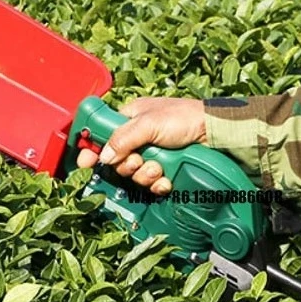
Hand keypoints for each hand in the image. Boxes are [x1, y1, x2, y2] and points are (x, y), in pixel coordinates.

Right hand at [75, 97, 206, 194]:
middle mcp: (139, 137)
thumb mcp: (149, 123)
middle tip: (138, 160)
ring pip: (135, 174)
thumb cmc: (184, 117)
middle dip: (128, 165)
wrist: (216, 133)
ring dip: (145, 174)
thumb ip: (122, 139)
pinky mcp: (166, 169)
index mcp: (131, 118)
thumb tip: (104, 157)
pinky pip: (152, 183)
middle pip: (118, 160)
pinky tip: (167, 178)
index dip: (92, 148)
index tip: (84, 162)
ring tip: (159, 167)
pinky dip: (159, 183)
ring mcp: (153, 154)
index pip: (103, 133)